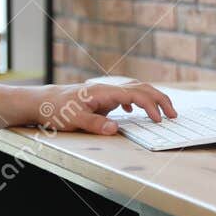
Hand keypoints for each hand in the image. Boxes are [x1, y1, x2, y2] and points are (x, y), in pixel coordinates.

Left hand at [31, 80, 175, 134]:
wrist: (42, 101)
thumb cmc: (55, 109)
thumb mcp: (72, 119)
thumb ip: (94, 124)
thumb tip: (115, 128)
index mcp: (103, 92)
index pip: (135, 94)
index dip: (150, 106)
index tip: (159, 120)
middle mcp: (107, 89)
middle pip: (141, 88)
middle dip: (160, 99)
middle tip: (173, 114)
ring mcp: (106, 93)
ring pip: (135, 90)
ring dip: (152, 99)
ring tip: (164, 112)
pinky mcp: (102, 98)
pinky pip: (126, 95)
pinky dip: (137, 101)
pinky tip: (133, 112)